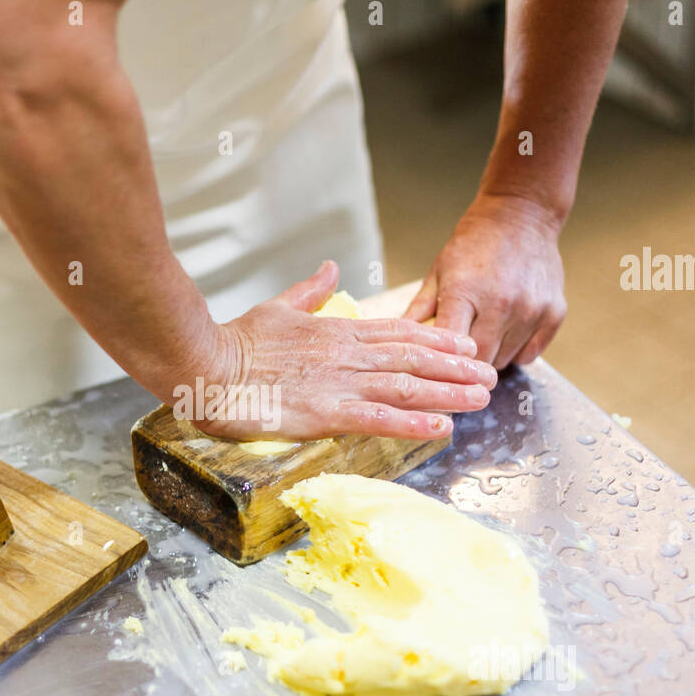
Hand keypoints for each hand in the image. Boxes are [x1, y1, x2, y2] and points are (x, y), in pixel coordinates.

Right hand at [190, 262, 497, 441]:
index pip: (397, 333)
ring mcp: (339, 383)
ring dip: (447, 392)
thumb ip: (311, 291)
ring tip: (481, 397)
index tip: (464, 343)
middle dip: (455, 366)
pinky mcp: (326, 412)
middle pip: (413, 358)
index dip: (436, 339)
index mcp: (335, 331)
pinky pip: (380, 418)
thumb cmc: (234, 342)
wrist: (204, 365)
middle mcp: (346, 355)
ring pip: (407, 385)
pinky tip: (442, 428)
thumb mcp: (278, 306)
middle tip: (489, 373)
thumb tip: (331, 268)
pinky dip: (414, 422)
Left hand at [405, 194, 566, 368]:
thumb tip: (399, 342)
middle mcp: (501, 303)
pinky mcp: (554, 313)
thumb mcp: (439, 270)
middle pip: (480, 361)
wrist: (522, 213)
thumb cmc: (475, 243)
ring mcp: (531, 310)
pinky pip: (530, 355)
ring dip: (491, 356)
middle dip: (465, 365)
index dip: (442, 364)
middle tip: (458, 355)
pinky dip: (516, 351)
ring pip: (504, 361)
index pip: (451, 348)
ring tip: (484, 333)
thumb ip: (420, 309)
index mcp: (465, 291)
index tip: (436, 368)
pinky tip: (507, 331)